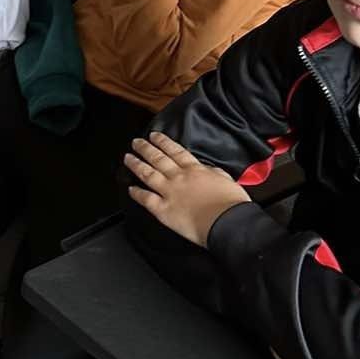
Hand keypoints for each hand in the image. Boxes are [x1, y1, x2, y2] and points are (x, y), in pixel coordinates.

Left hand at [125, 131, 250, 246]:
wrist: (227, 223)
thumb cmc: (231, 203)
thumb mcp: (226, 179)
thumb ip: (213, 172)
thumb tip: (207, 170)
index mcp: (195, 169)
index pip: (175, 151)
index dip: (163, 142)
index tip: (154, 135)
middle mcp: (179, 177)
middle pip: (158, 159)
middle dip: (145, 149)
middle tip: (136, 142)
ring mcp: (169, 192)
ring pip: (148, 174)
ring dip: (136, 165)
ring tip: (128, 158)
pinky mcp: (164, 210)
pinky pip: (146, 199)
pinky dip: (137, 193)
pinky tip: (130, 189)